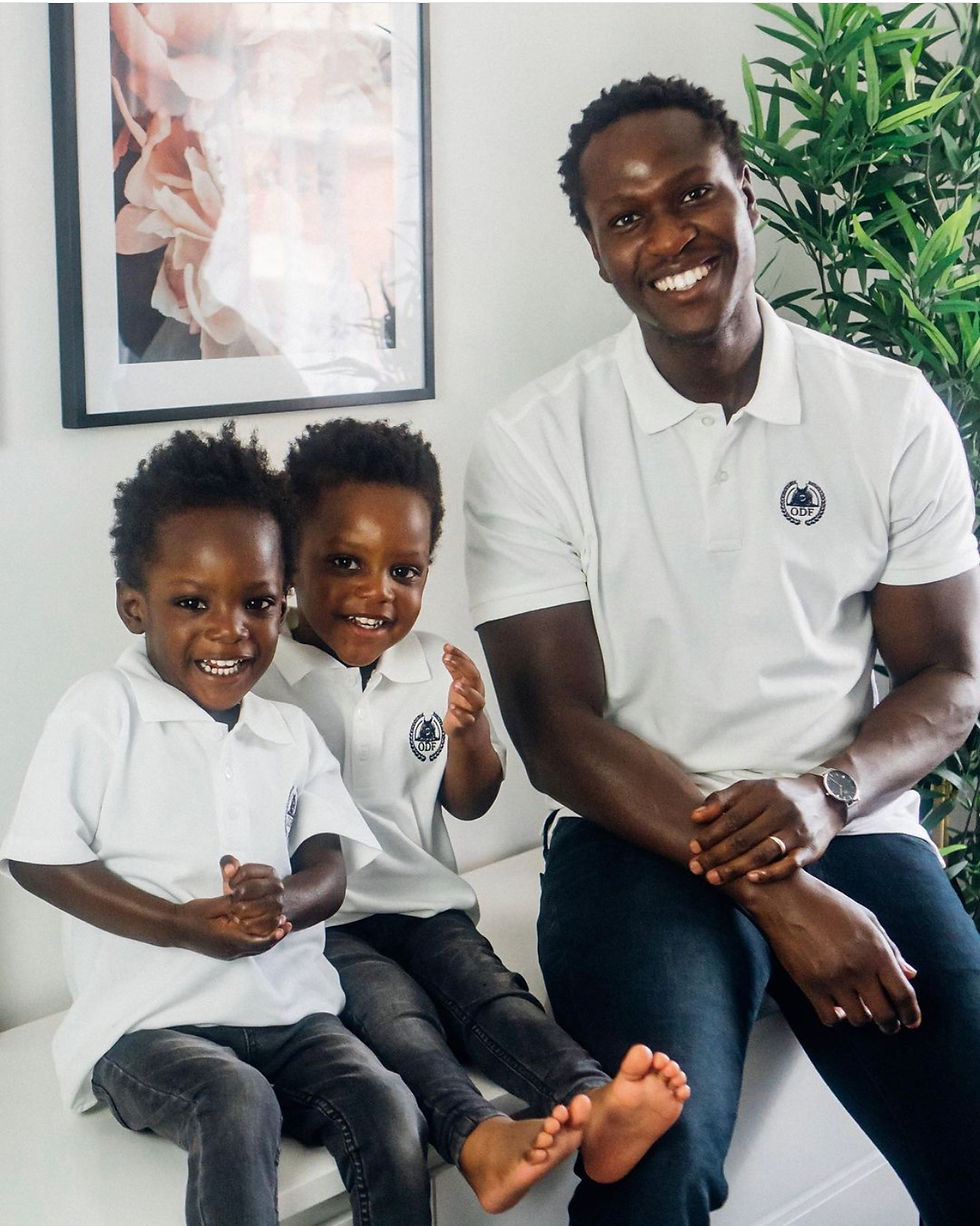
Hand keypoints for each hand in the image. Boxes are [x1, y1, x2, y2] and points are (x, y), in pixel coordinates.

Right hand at [175, 891, 289, 959]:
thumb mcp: (215, 905)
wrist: (174, 928)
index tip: (285, 923)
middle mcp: (230, 951)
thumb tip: (250, 897)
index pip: (260, 941)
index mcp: (230, 940)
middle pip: (260, 948)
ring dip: (267, 938)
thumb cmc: (193, 915)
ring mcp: (227, 953)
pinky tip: (260, 929)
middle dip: (275, 937)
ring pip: (254, 949)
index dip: (275, 934)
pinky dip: (257, 940)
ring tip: (279, 927)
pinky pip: (246, 948)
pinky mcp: (224, 951)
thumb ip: (233, 903)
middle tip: (287, 924)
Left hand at [220, 856, 290, 939]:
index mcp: (269, 872)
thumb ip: (229, 865)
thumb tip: (228, 870)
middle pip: (248, 890)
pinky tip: (241, 921)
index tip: (230, 886)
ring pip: (250, 908)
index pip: (246, 871)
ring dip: (238, 912)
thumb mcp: (237, 874)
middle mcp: (277, 887)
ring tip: (234, 912)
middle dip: (234, 897)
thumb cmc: (246, 888)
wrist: (264, 906)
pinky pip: (255, 924)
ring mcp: (278, 904)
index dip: (232, 879)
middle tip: (230, 902)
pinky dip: (245, 924)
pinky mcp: (275, 920)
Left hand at [442, 644, 487, 737]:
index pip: (469, 664)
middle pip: (474, 677)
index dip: (459, 655)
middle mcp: (476, 693)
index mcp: (473, 682)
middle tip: (449, 659)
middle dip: (462, 666)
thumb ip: (454, 669)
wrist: (467, 728)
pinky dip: (461, 713)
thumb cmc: (464, 704)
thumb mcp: (459, 682)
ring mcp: (473, 708)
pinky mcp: (467, 722)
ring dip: (466, 690)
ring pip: (476, 699)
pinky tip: (453, 708)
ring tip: (456, 685)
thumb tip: (447, 653)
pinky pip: (467, 718)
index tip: (448, 648)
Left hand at [689, 775, 844, 884]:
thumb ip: (722, 799)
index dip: (711, 834)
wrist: (825, 800)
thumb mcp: (751, 788)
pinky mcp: (810, 849)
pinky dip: (770, 873)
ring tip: (714, 878)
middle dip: (717, 855)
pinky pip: (789, 864)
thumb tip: (695, 816)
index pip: (732, 818)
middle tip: (696, 869)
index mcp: (764, 796)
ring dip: (736, 868)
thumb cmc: (778, 795)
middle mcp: (780, 812)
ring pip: (763, 852)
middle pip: (744, 838)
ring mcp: (796, 832)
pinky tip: (750, 879)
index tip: (693, 848)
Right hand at [747, 873, 919, 1032]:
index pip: (903, 994)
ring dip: (863, 1018)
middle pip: (884, 1015)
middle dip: (891, 1025)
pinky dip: (837, 1017)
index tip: (912, 1022)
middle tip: (889, 1025)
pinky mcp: (810, 985)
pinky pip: (830, 1018)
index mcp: (876, 951)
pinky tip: (837, 1007)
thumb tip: (910, 975)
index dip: (911, 1014)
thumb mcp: (866, 918)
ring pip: (858, 1019)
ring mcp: (833, 979)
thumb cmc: (828, 904)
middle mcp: (857, 969)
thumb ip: (891, 948)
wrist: (785, 897)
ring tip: (861, 1010)